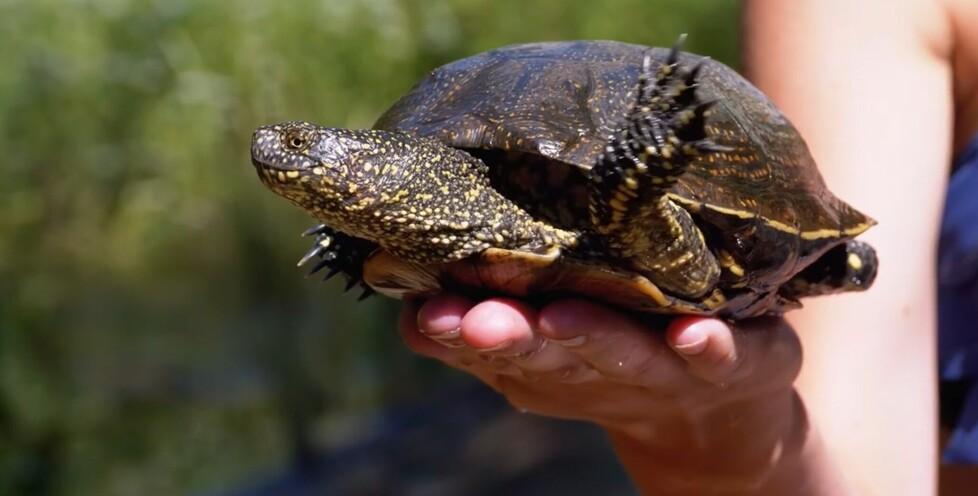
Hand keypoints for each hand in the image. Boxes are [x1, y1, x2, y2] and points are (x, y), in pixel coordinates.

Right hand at [400, 295, 809, 491]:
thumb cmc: (613, 357)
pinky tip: (695, 336)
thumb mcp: (542, 350)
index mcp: (547, 355)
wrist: (713, 414)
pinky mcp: (730, 360)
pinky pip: (720, 355)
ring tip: (560, 320)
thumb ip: (479, 329)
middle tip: (477, 321)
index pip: (491, 343)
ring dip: (592, 339)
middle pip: (550, 352)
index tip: (425, 314)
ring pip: (623, 352)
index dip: (455, 333)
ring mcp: (663, 366)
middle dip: (513, 337)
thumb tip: (406, 295)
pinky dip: (704, 348)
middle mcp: (597, 366)